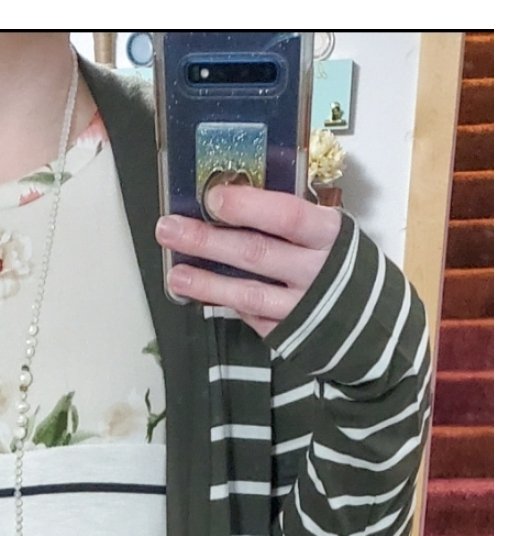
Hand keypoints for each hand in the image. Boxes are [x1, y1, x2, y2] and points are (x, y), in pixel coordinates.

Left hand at [156, 184, 342, 338]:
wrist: (372, 321)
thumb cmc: (340, 263)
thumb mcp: (327, 233)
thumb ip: (290, 221)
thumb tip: (235, 200)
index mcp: (329, 233)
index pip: (287, 215)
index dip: (249, 206)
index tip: (213, 196)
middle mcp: (316, 270)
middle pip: (256, 253)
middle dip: (208, 240)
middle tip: (168, 229)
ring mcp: (300, 306)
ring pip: (248, 293)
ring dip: (206, 283)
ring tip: (175, 273)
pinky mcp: (287, 334)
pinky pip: (250, 317)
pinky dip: (223, 304)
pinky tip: (197, 294)